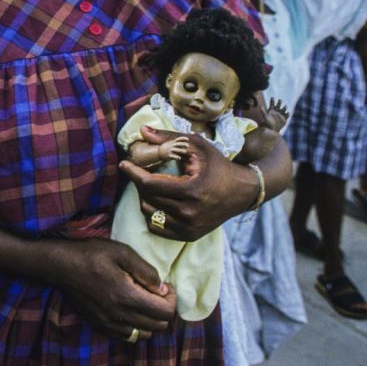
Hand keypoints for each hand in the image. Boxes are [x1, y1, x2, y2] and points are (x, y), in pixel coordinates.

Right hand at [43, 238, 174, 340]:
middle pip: (158, 326)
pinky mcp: (100, 325)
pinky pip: (127, 336)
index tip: (166, 286)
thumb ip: (146, 271)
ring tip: (144, 302)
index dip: (172, 299)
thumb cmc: (91, 254)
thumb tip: (162, 287)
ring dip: (151, 320)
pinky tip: (129, 310)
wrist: (61, 265)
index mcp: (127, 296)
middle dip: (164, 309)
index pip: (165, 312)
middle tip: (157, 293)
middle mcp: (120, 315)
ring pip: (144, 334)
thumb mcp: (122, 252)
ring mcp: (109, 323)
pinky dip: (135, 327)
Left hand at [119, 126, 255, 240]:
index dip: (134, 173)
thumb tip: (142, 130)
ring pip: (149, 213)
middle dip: (140, 182)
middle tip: (141, 171)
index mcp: (192, 191)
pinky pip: (157, 227)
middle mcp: (190, 213)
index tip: (124, 164)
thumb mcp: (196, 146)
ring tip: (153, 184)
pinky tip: (158, 200)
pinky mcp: (189, 236)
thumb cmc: (218, 165)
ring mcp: (189, 228)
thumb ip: (168, 138)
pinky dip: (152, 213)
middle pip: (147, 198)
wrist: (242, 192)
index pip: (150, 184)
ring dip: (145, 197)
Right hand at [157, 136, 189, 161]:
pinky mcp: (168, 155)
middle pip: (178, 144)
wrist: (158, 152)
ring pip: (177, 150)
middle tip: (187, 145)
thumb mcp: (170, 143)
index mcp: (173, 142)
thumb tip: (185, 144)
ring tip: (185, 151)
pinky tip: (179, 158)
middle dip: (183, 144)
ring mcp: (170, 150)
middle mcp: (172, 146)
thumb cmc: (167, 148)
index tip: (187, 139)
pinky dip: (177, 157)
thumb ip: (177, 143)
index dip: (183, 138)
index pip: (178, 139)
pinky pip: (173, 156)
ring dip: (181, 150)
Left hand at [264, 98, 289, 130]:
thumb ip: (263, 112)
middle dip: (279, 102)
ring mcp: (281, 114)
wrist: (272, 129)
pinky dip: (288, 114)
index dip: (272, 100)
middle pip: (279, 104)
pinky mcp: (284, 118)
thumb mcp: (265, 117)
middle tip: (279, 100)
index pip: (272, 103)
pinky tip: (287, 113)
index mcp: (272, 110)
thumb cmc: (267, 123)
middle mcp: (276, 111)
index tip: (272, 97)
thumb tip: (260, 106)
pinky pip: (287, 115)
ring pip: (284, 109)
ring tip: (284, 107)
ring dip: (284, 107)